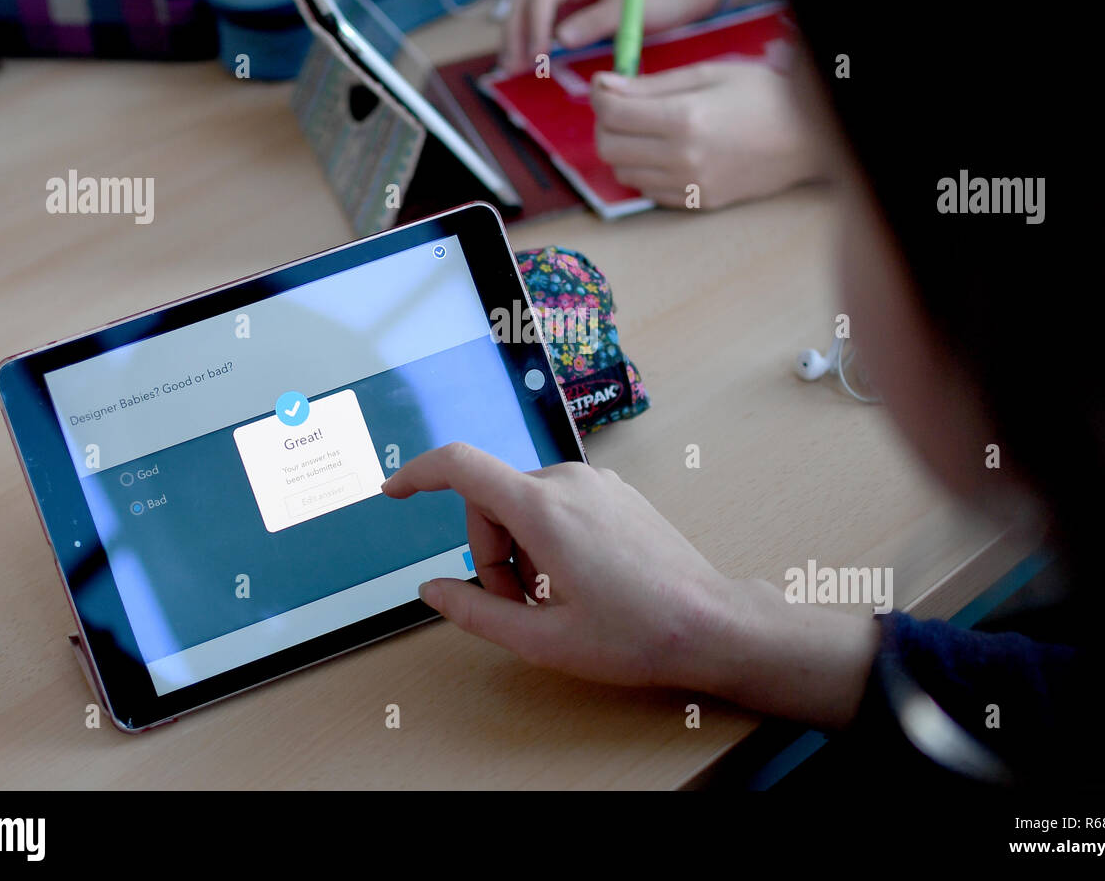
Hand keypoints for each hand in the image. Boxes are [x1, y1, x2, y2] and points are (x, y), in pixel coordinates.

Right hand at [382, 444, 877, 728]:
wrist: (710, 623)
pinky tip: (573, 581)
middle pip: (490, 499)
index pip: (460, 465)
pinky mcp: (614, 493)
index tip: (394, 491)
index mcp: (543, 509)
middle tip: (515, 606)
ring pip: (523, 503)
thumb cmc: (633, 634)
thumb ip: (475, 611)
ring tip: (549, 601)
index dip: (418, 473)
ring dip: (517, 549)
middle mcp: (567, 481)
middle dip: (487, 552)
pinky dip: (545, 537)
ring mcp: (595, 483)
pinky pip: (556, 503)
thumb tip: (432, 589)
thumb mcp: (542, 639)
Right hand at [500, 0, 723, 73]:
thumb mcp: (631, 8)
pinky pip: (542, 28)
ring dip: (517, 41)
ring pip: (528, 15)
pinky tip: (526, 64)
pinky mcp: (570, 15)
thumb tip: (560, 39)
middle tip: (513, 68)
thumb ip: (596, 21)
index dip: (535, 26)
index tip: (538, 56)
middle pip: (526, 3)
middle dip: (516, 34)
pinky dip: (531, 44)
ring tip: (511, 69)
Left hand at [590, 61, 816, 208]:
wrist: (808, 137)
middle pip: (609, 147)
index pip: (613, 114)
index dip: (600, 97)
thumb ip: (652, 84)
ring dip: (623, 149)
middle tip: (621, 107)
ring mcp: (690, 185)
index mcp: (685, 119)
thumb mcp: (708, 73)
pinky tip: (664, 151)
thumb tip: (605, 85)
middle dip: (605, 124)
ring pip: (624, 173)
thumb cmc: (764, 95)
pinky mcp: (698, 202)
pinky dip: (644, 170)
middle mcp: (682, 158)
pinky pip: (649, 190)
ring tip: (646, 128)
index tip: (605, 86)